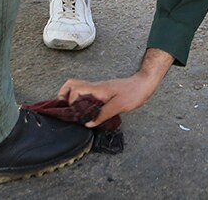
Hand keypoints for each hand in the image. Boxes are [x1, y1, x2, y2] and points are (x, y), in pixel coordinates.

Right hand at [58, 48, 173, 126]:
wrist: (144, 84)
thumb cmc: (133, 93)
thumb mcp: (119, 106)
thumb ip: (102, 115)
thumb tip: (87, 123)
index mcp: (97, 88)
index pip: (75, 90)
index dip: (69, 101)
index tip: (72, 113)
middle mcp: (94, 86)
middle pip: (71, 84)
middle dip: (63, 95)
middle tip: (64, 109)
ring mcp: (97, 88)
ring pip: (77, 87)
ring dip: (71, 97)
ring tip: (72, 111)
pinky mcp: (101, 91)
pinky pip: (85, 92)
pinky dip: (80, 99)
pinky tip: (84, 110)